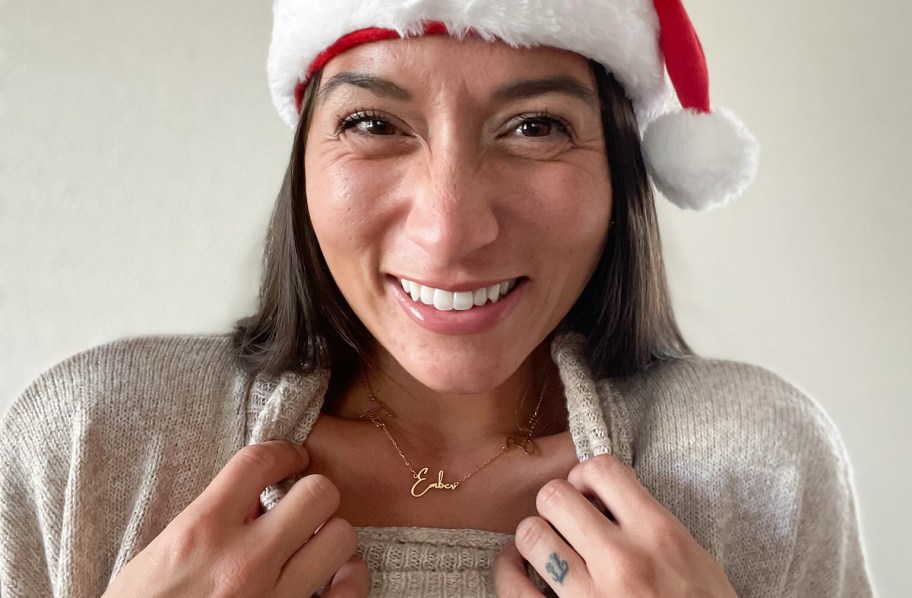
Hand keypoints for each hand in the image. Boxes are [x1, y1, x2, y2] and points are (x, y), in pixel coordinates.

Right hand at [103, 441, 369, 596]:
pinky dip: (351, 579)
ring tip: (315, 544)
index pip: (258, 462)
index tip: (290, 459)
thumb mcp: (156, 561)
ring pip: (342, 536)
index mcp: (199, 534)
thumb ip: (204, 523)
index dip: (283, 452)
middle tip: (302, 507)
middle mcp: (243, 562)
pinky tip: (333, 578)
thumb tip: (250, 499)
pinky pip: (352, 590)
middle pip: (317, 492)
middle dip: (313, 494)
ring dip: (332, 536)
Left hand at [493, 454, 735, 596]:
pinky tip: (518, 566)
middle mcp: (621, 560)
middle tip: (566, 519)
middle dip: (557, 503)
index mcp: (658, 535)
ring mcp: (589, 596)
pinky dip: (508, 570)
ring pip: (530, 534)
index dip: (586, 475)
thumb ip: (653, 525)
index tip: (589, 492)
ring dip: (535, 536)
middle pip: (555, 496)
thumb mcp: (696, 562)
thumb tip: (609, 498)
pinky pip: (512, 585)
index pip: (602, 469)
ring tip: (547, 544)